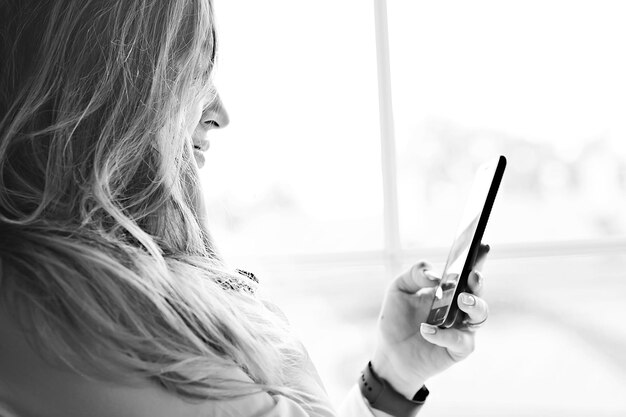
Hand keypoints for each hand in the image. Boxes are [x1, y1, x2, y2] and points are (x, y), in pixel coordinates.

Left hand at [371, 261, 487, 398]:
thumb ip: (414, 275)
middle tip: (472, 275)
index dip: (478, 259)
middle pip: (479, 291)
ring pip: (480, 315)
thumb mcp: (398, 290)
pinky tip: (427, 330)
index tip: (482, 246)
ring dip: (473, 304)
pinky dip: (444, 335)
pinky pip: (460, 341)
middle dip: (479, 282)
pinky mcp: (458, 349)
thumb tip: (434, 275)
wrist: (389, 354)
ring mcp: (461, 328)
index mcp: (448, 290)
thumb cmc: (396, 320)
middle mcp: (459, 307)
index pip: (466, 271)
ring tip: (460, 299)